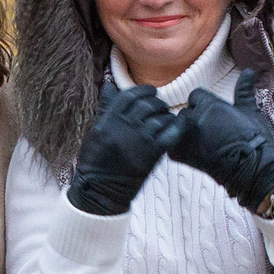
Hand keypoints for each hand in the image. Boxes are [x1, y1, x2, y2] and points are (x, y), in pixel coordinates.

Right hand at [68, 79, 187, 215]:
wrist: (101, 190)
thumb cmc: (95, 160)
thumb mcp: (96, 130)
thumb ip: (106, 107)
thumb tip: (109, 84)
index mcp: (110, 119)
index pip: (130, 95)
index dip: (143, 91)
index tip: (150, 92)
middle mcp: (125, 126)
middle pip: (148, 104)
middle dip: (156, 102)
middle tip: (160, 106)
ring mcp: (140, 139)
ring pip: (160, 117)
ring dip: (166, 115)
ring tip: (166, 118)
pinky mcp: (152, 153)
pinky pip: (171, 133)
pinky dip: (177, 126)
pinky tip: (178, 125)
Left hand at [172, 71, 273, 210]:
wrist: (253, 168)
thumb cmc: (255, 140)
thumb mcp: (250, 111)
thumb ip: (243, 90)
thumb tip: (249, 70)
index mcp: (211, 105)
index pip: (195, 96)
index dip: (203, 106)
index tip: (214, 118)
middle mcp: (195, 118)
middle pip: (185, 112)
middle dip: (194, 120)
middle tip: (210, 133)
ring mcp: (186, 137)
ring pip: (177, 127)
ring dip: (186, 134)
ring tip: (204, 144)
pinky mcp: (180, 154)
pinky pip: (171, 145)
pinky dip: (180, 149)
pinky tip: (195, 153)